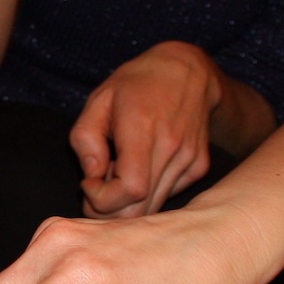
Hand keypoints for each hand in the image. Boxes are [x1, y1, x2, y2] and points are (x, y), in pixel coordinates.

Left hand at [71, 42, 218, 217]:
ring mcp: (189, 159)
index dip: (102, 199)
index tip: (88, 183)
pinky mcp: (198, 166)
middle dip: (108, 211)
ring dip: (127, 203)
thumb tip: (92, 176)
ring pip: (153, 208)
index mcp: (143, 129)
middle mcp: (172, 147)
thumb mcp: (98, 100)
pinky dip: (147, 194)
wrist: (187, 72)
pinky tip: (139, 169)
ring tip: (116, 174)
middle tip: (95, 191)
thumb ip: (85, 140)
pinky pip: (167, 196)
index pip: (130, 188)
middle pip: (140, 209)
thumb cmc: (136, 85)